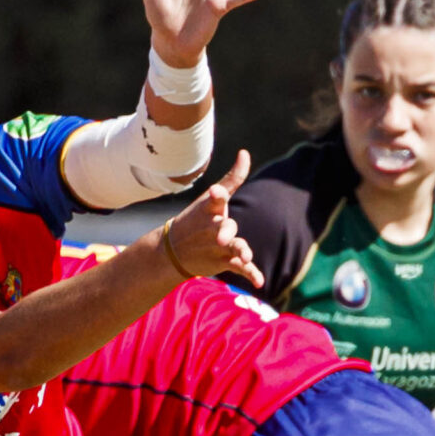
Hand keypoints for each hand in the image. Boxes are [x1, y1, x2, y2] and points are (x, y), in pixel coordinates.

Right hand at [159, 151, 263, 287]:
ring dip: (240, 251)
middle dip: (223, 231)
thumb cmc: (198, 218)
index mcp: (211, 209)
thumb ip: (232, 178)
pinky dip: (251, 275)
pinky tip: (260, 282)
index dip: (217, 195)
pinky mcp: (225, 262)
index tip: (216, 192)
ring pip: (234, 248)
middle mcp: (215, 227)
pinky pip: (240, 268)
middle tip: (220, 238)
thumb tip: (244, 153)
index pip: (215, 200)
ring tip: (246, 257)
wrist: (174, 251)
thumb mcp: (211, 199)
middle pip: (225, 227)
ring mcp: (220, 246)